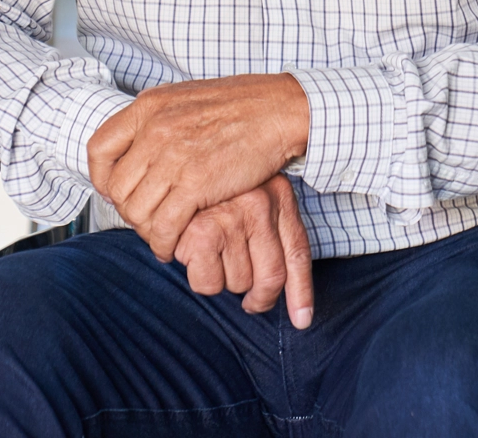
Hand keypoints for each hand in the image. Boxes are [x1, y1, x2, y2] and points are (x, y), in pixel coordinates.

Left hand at [88, 74, 309, 262]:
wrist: (279, 109)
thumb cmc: (240, 104)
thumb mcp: (186, 98)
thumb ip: (157, 121)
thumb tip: (136, 148)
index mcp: (149, 106)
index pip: (99, 149)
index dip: (102, 178)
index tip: (117, 190)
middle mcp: (155, 130)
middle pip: (117, 188)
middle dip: (129, 210)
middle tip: (147, 218)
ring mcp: (174, 157)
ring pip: (137, 211)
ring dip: (147, 230)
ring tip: (162, 234)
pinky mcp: (196, 184)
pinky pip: (164, 226)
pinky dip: (164, 243)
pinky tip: (173, 246)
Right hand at [174, 175, 314, 328]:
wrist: (176, 157)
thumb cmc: (216, 188)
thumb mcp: (256, 196)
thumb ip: (274, 236)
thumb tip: (300, 313)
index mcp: (279, 196)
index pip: (298, 254)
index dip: (301, 293)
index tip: (301, 320)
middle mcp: (260, 206)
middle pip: (270, 278)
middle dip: (257, 296)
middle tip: (244, 293)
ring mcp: (232, 218)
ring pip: (237, 283)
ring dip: (223, 281)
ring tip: (211, 254)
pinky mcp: (202, 232)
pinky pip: (208, 283)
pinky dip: (200, 279)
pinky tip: (193, 255)